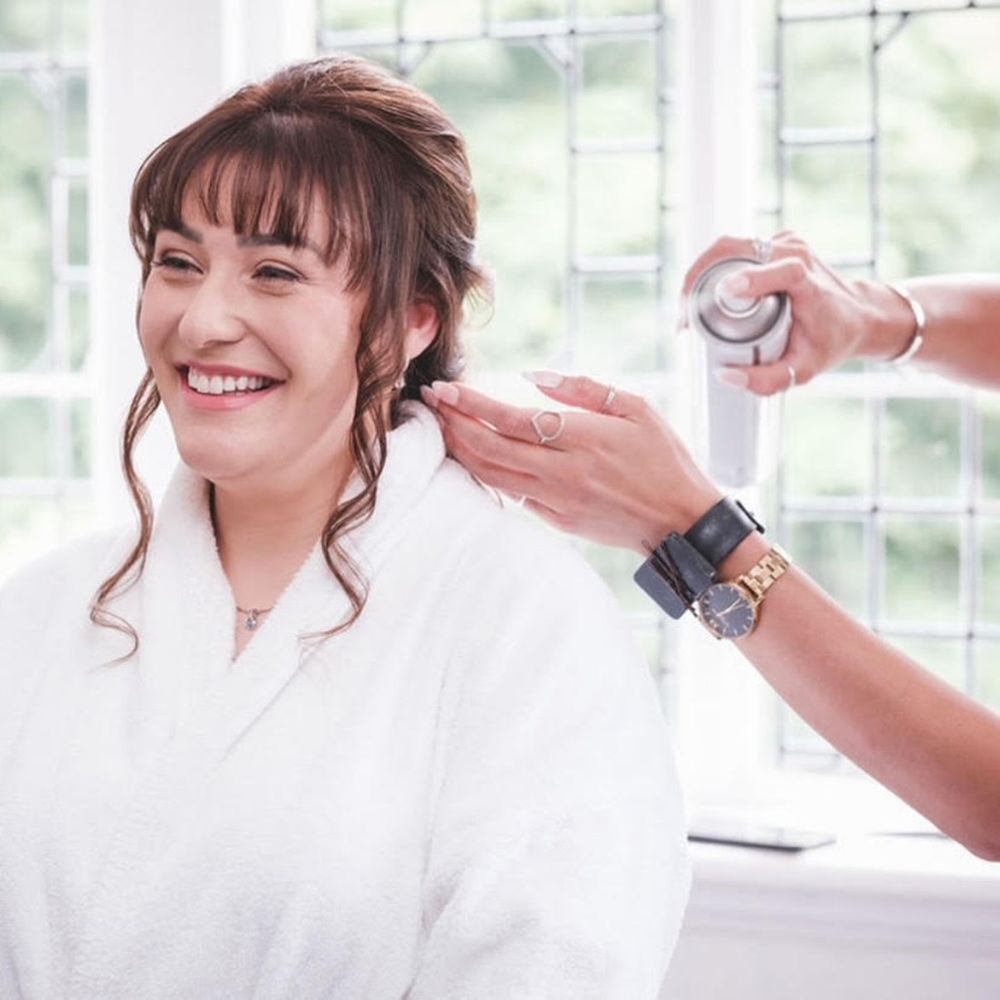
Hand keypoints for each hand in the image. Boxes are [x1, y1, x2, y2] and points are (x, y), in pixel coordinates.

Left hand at [421, 374, 721, 554]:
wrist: (682, 523)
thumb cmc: (665, 459)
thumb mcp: (636, 408)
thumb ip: (583, 389)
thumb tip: (533, 375)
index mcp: (583, 439)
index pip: (510, 419)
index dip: (471, 404)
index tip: (445, 389)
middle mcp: (564, 472)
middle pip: (490, 449)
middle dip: (453, 424)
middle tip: (430, 404)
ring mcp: (557, 501)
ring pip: (493, 476)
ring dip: (461, 451)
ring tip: (441, 428)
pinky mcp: (557, 521)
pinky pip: (511, 496)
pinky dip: (486, 476)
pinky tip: (472, 458)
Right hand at [680, 232, 916, 395]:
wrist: (859, 315)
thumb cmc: (830, 341)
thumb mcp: (805, 370)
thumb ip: (769, 381)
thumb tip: (726, 375)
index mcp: (808, 281)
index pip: (783, 270)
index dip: (752, 277)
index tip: (724, 293)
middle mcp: (796, 253)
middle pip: (737, 249)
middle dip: (701, 278)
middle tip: (684, 316)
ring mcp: (784, 243)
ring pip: (729, 246)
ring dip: (700, 272)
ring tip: (687, 309)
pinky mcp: (773, 243)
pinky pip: (733, 249)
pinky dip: (710, 268)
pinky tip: (700, 294)